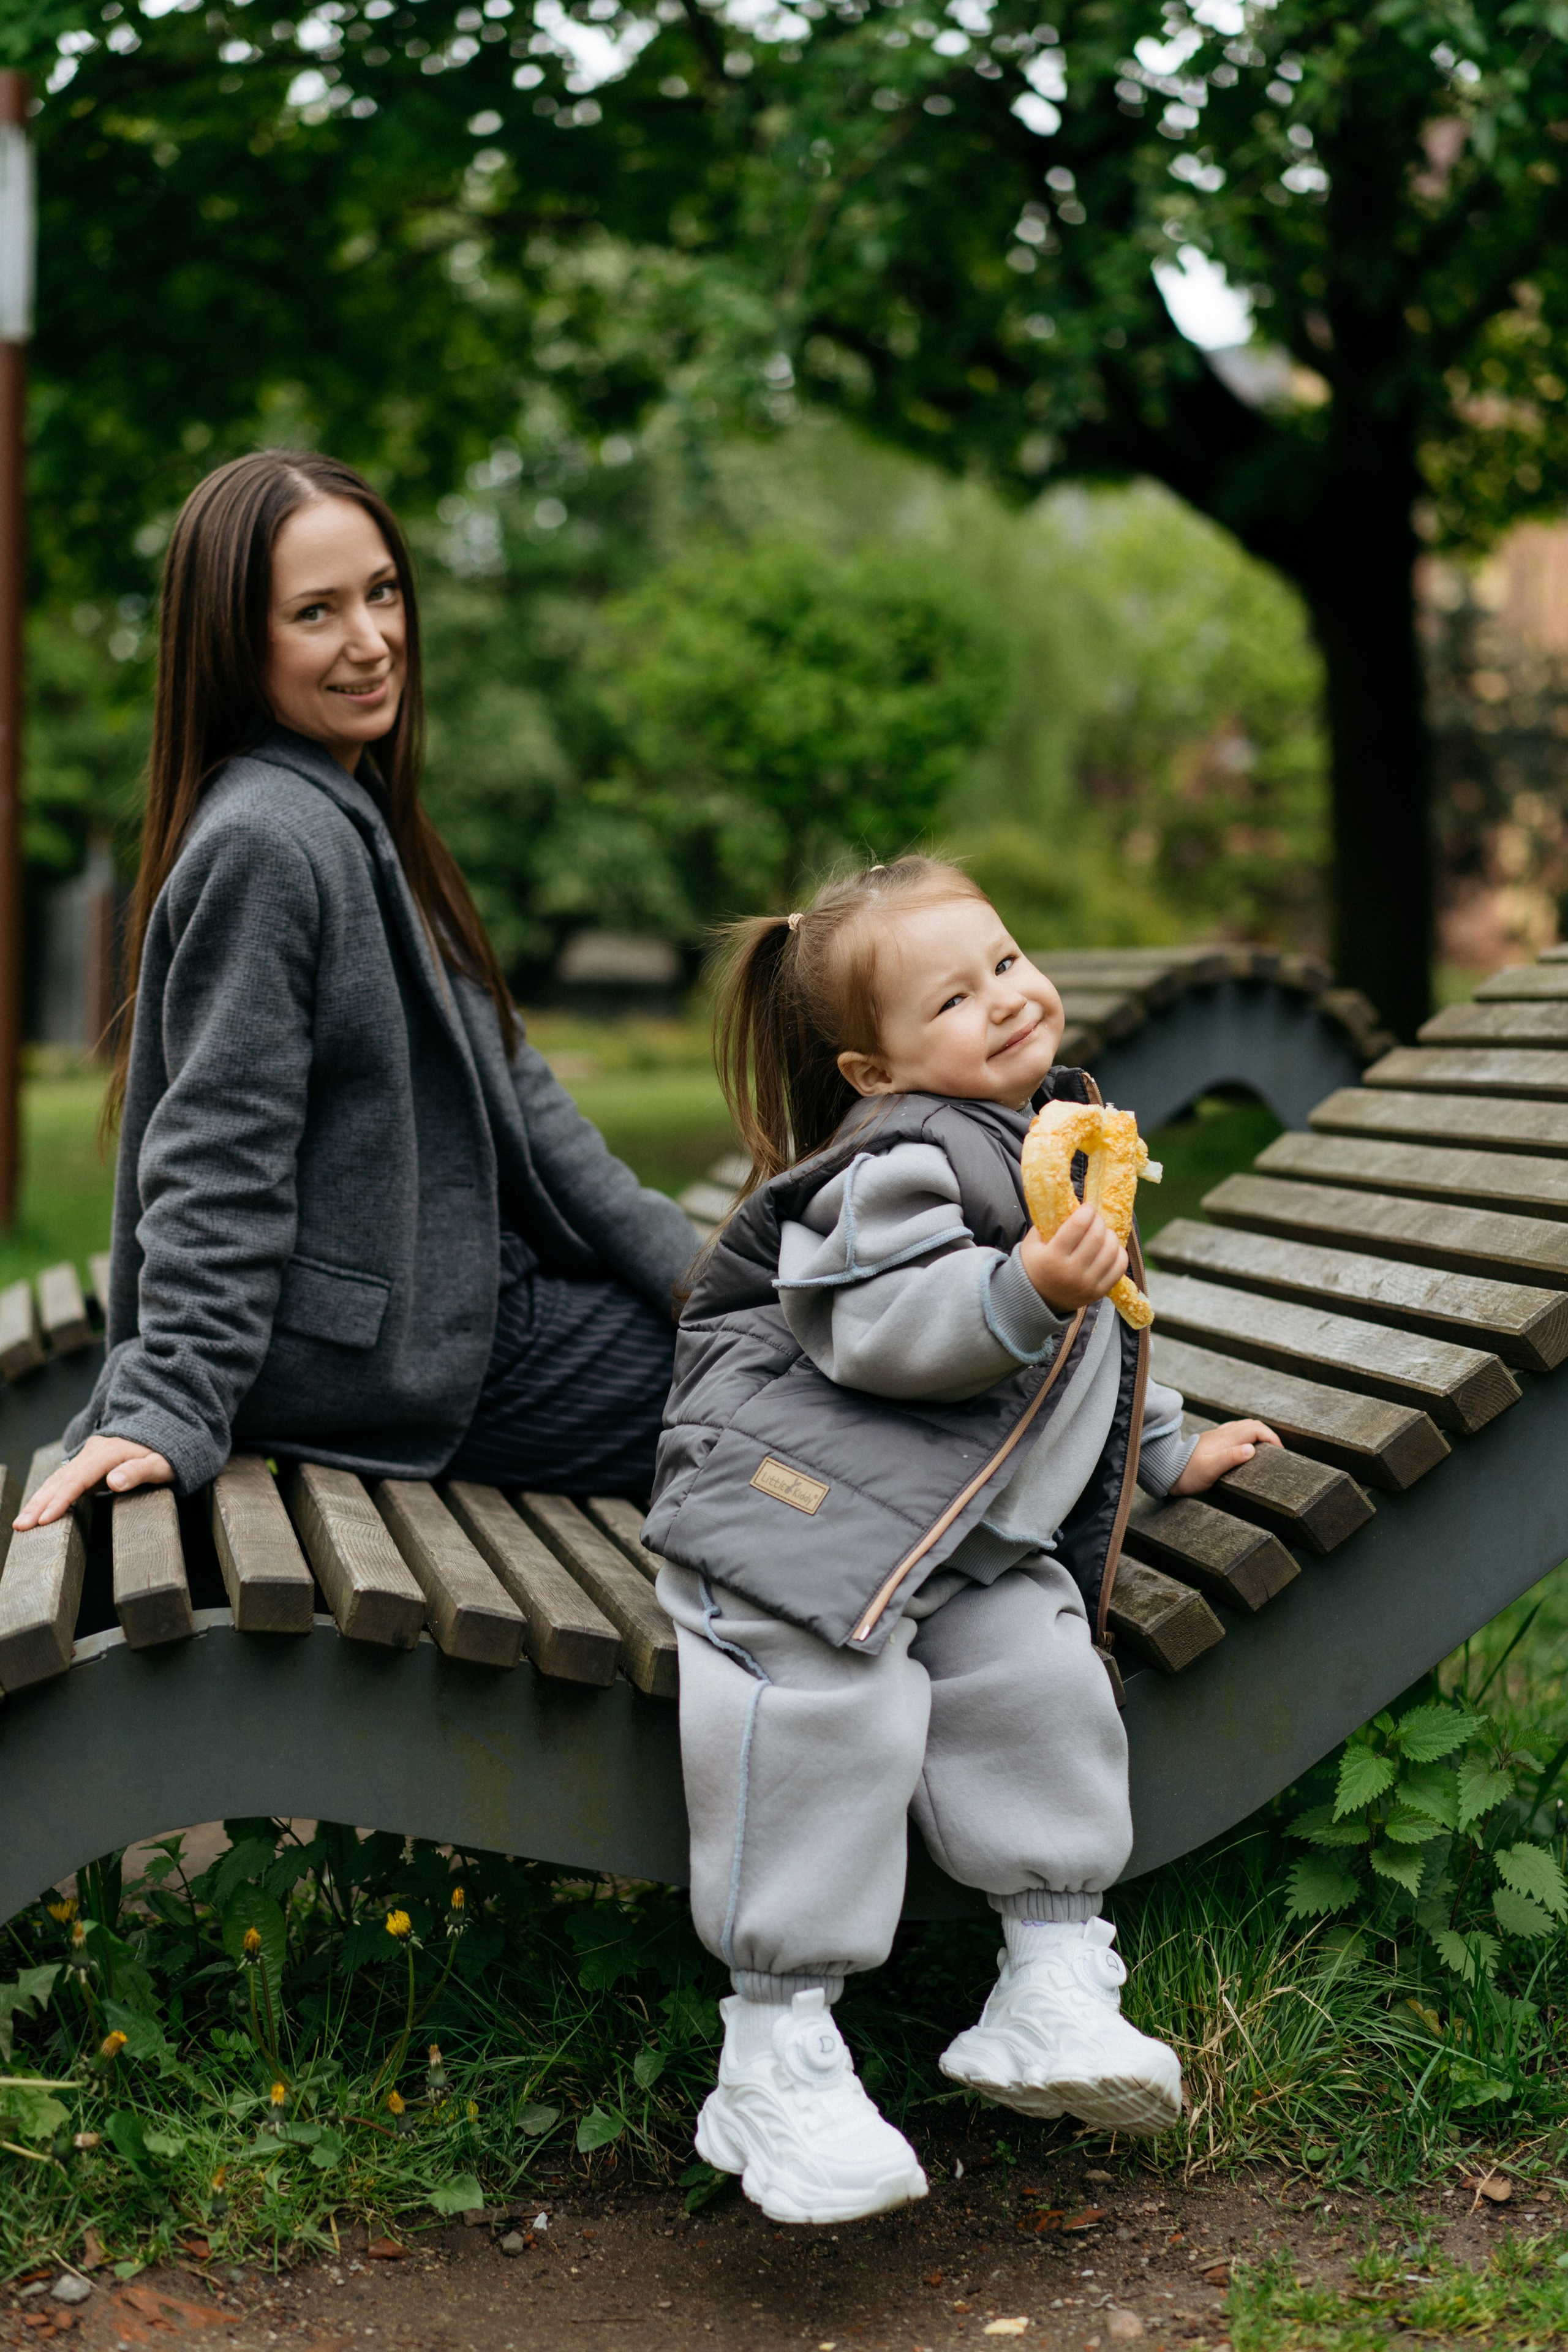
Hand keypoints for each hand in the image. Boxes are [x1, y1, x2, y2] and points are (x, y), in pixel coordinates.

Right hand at [11, 1435, 174, 1530]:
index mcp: (109, 1452)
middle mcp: (94, 1451)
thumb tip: (113, 1481)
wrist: (166, 1435)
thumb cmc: (166, 1454)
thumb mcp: (161, 1465)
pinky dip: (48, 1494)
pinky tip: (36, 1510)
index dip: (60, 1500)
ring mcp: (89, 1456)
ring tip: (21, 1522)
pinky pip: (63, 1479)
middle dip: (39, 1503)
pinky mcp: (88, 1463)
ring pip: (58, 1479)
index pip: (78, 1479)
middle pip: (61, 1479)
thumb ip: (138, 1472)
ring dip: (38, 1500)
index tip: (45, 1519)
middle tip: (21, 1526)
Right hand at [1020, 1200, 1128, 1314]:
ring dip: (1110, 1235)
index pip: (1078, 1226)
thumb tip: (1069, 1203)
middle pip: (1097, 1236)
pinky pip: (1119, 1268)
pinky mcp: (1099, 1292)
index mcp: (1053, 1257)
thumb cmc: (1034, 1265)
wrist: (1037, 1300)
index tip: (1087, 1207)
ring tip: (1103, 1232)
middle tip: (1095, 1218)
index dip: (1087, 1212)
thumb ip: (1047, 1223)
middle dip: (1099, 1221)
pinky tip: (1110, 1247)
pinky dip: (1119, 1253)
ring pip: (1111, 1251)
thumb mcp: (1032, 1242)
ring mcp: (1087, 1284)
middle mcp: (1071, 1272)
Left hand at [1170, 1419, 1281, 1495]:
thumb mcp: (1211, 1469)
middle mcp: (1223, 1434)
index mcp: (1226, 1438)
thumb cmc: (1188, 1473)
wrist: (1167, 1470)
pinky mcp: (1212, 1442)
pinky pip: (1235, 1433)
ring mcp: (1217, 1436)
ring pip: (1243, 1427)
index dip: (1272, 1437)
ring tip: (1265, 1450)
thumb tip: (1252, 1449)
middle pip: (1252, 1425)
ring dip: (1258, 1434)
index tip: (1280, 1452)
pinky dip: (1246, 1437)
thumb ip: (1231, 1457)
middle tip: (1277, 1451)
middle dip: (1268, 1435)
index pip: (1256, 1429)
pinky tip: (1245, 1449)